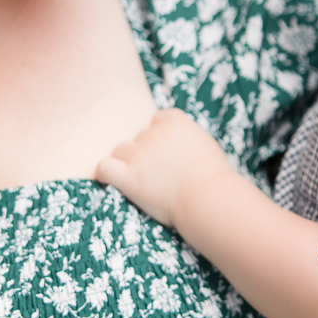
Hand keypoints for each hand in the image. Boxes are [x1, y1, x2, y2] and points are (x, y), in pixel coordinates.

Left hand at [96, 108, 232, 228]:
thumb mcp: (205, 143)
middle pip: (139, 136)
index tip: (169, 153)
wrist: (208, 199)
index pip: (157, 119)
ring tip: (144, 181)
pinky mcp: (128, 177)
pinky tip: (116, 181)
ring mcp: (139, 154)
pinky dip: (106, 173)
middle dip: (146, 152)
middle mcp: (153, 134)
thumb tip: (176, 138)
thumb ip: (186, 135)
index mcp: (174, 122)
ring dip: (127, 162)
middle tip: (162, 173)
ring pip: (120, 151)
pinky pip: (104, 168)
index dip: (161, 136)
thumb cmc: (213, 177)